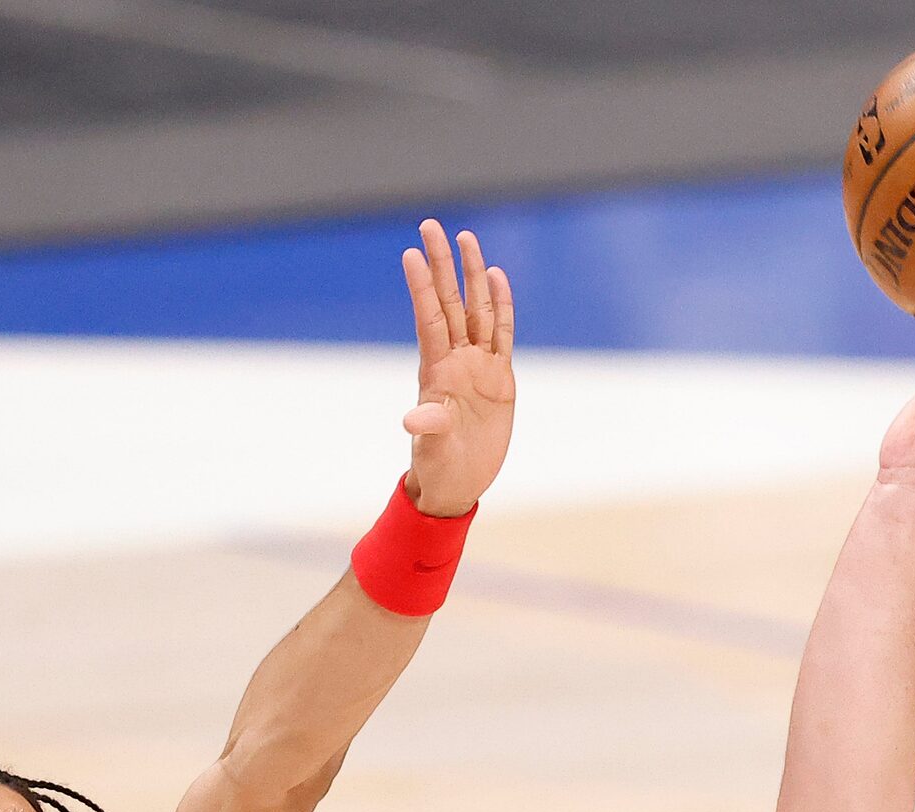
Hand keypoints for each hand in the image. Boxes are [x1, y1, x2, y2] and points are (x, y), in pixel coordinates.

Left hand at [399, 219, 515, 518]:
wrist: (460, 482)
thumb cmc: (440, 466)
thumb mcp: (433, 448)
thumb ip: (428, 428)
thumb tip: (414, 419)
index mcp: (437, 371)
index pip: (430, 319)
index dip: (422, 287)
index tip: (411, 254)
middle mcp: (456, 360)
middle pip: (450, 302)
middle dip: (442, 265)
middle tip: (431, 226)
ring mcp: (479, 365)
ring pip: (478, 310)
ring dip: (472, 275)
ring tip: (466, 238)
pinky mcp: (500, 377)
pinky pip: (503, 334)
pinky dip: (503, 306)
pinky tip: (498, 278)